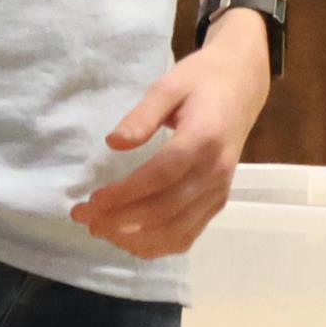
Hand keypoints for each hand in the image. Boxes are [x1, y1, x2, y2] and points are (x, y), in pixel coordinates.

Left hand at [71, 17, 271, 258]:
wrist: (242, 86)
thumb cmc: (201, 81)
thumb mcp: (169, 85)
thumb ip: (142, 115)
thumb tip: (113, 142)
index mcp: (204, 138)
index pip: (161, 176)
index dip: (125, 193)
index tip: (92, 200)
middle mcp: (215, 171)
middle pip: (165, 210)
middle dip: (120, 220)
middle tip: (83, 217)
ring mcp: (219, 191)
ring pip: (175, 230)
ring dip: (134, 238)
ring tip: (100, 229)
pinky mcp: (218, 202)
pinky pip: (187, 235)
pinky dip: (156, 245)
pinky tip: (128, 239)